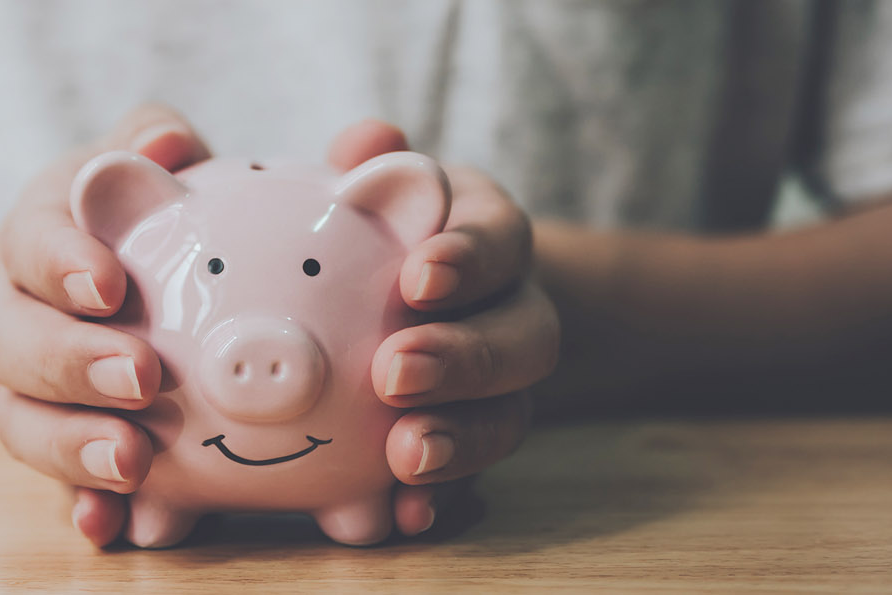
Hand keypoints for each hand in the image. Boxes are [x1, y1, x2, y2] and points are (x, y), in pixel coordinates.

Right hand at [0, 105, 210, 544]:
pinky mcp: (60, 447)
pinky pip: (56, 487)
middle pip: (13, 343)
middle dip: (72, 362)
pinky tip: (110, 528)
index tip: (109, 284)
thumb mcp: (139, 164)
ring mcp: (29, 391)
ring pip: (22, 423)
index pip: (30, 243)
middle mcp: (17, 316)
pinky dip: (79, 508)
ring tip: (134, 462)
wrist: (106, 289)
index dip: (60, 263)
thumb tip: (163, 146)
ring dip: (72, 446)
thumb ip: (152, 139)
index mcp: (38, 239)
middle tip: (142, 377)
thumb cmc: (136, 215)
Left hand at [342, 123, 559, 535]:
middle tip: (395, 372)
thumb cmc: (378, 228)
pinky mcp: (476, 440)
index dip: (469, 258)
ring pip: (511, 415)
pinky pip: (477, 479)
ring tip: (406, 458)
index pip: (499, 238)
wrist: (414, 296)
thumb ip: (368, 162)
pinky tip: (406, 518)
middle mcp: (511, 309)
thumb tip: (368, 143)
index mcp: (487, 235)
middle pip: (523, 337)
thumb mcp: (375, 184)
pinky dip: (446, 500)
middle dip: (465, 358)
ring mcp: (502, 386)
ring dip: (462, 440)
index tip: (419, 276)